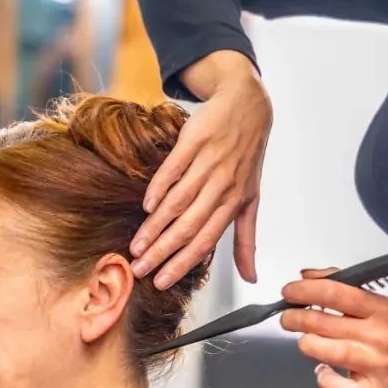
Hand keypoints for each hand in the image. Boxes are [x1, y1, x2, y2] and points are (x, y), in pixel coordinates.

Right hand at [130, 54, 271, 289]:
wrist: (247, 105)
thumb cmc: (247, 157)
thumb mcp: (251, 200)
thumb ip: (246, 240)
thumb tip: (251, 278)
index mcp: (235, 203)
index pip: (206, 241)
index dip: (183, 263)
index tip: (160, 282)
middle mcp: (223, 185)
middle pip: (189, 226)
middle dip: (162, 252)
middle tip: (138, 269)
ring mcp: (209, 162)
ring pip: (179, 201)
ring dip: (155, 226)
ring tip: (136, 245)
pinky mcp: (195, 140)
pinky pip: (174, 168)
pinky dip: (159, 188)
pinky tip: (146, 206)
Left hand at [279, 267, 387, 387]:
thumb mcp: (375, 303)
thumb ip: (341, 287)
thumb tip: (306, 275)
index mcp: (378, 309)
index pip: (336, 294)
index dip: (305, 291)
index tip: (288, 292)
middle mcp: (377, 335)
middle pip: (323, 323)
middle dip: (296, 318)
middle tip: (287, 318)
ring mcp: (374, 365)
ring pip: (328, 352)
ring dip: (308, 344)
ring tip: (305, 340)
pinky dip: (325, 379)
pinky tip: (322, 370)